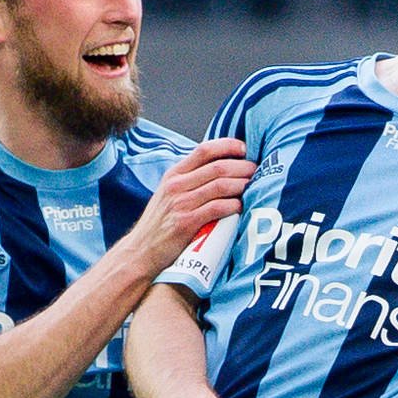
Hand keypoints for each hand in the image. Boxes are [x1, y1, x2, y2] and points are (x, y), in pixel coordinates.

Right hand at [123, 138, 253, 277]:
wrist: (140, 251)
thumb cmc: (159, 224)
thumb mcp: (168, 194)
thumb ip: (190, 180)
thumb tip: (220, 169)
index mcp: (174, 174)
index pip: (204, 149)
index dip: (228, 146)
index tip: (244, 149)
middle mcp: (176, 185)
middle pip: (218, 167)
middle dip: (242, 167)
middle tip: (256, 171)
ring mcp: (181, 203)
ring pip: (220, 186)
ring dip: (242, 185)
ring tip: (253, 186)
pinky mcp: (186, 223)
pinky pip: (217, 208)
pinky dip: (233, 205)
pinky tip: (241, 206)